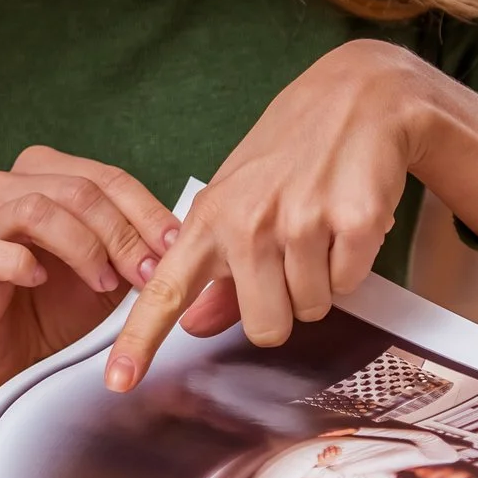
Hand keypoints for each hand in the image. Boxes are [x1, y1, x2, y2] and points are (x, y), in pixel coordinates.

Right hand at [0, 148, 178, 477]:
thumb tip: (182, 238)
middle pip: (78, 189)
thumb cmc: (57, 307)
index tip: (175, 246)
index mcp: (50, 177)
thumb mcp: (110, 270)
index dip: (146, 211)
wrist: (7, 355)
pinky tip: (41, 280)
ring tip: (103, 283)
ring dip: (82, 247)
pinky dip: (20, 261)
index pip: (107, 177)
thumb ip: (136, 246)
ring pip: (37, 208)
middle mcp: (13, 186)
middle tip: (147, 276)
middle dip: (122, 234)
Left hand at [105, 40, 477, 390]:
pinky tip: (347, 220)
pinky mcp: (353, 222)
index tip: (119, 382)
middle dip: (282, 305)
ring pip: (311, 309)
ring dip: (320, 280)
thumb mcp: (240, 198)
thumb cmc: (292, 150)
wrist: (358, 94)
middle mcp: (249, 222)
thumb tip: (192, 323)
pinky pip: (350, 285)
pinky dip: (353, 263)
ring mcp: (301, 222)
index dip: (140, 341)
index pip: (165, 290)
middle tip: (291, 255)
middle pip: (263, 327)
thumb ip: (216, 268)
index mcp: (210, 217)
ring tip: (320, 228)